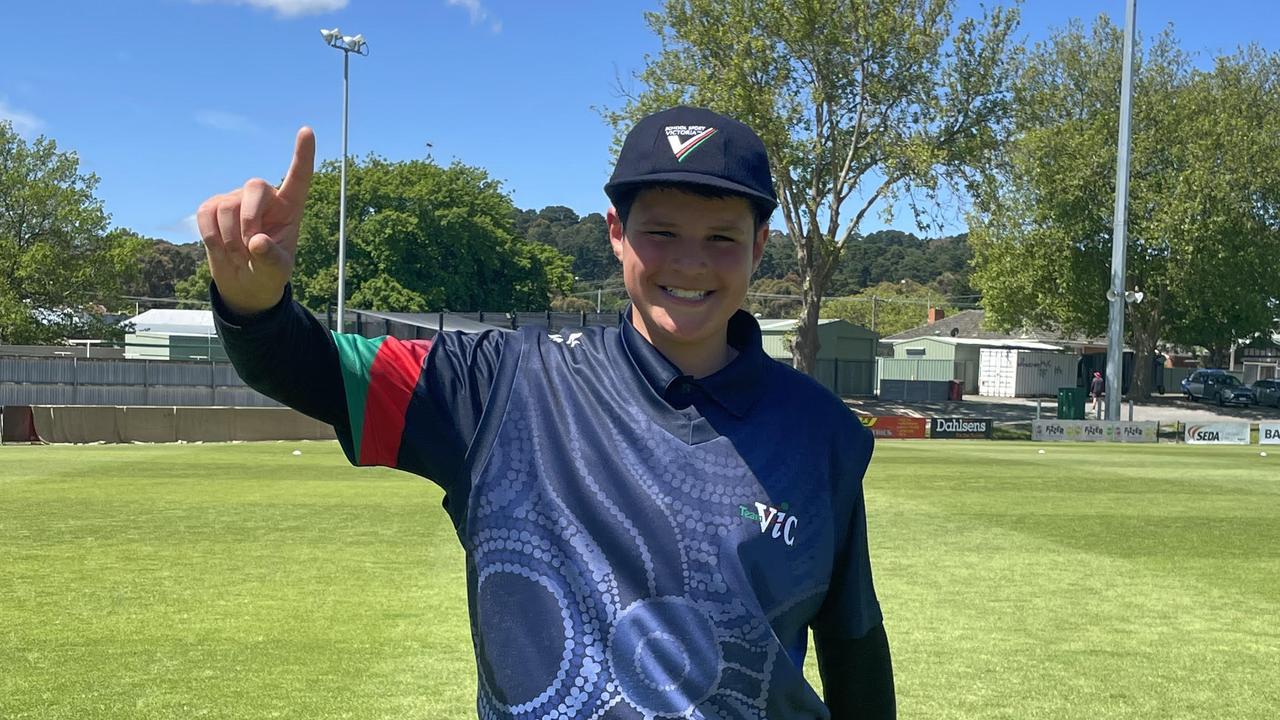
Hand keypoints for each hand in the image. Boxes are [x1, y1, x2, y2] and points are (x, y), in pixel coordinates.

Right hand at [197, 127, 314, 315]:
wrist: (244, 283)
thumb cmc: (268, 273)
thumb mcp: (276, 272)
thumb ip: (271, 258)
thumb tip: (257, 243)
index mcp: (290, 207)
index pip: (299, 177)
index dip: (303, 154)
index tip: (306, 131)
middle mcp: (264, 197)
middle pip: (253, 187)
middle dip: (249, 219)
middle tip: (249, 250)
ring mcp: (236, 198)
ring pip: (226, 207)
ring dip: (230, 239)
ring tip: (238, 256)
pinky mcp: (212, 206)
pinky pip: (205, 214)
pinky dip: (211, 237)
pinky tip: (221, 249)